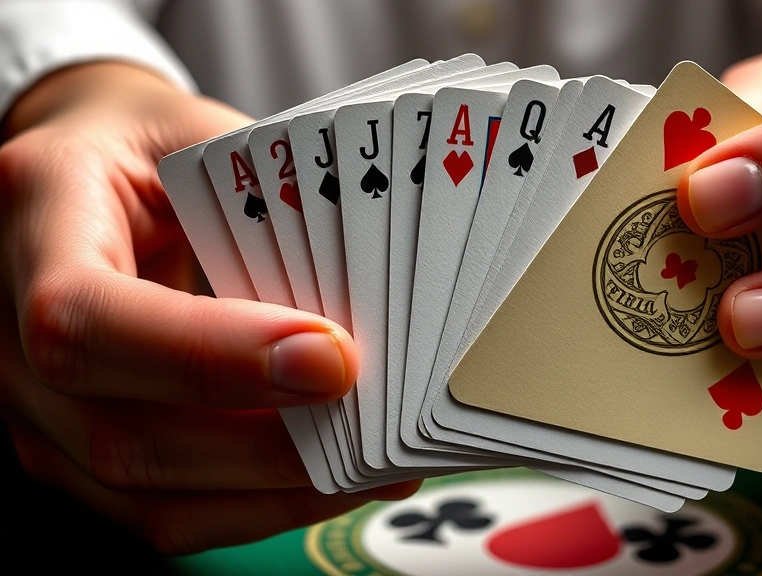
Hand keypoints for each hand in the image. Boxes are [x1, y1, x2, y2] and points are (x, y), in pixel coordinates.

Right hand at [0, 62, 417, 553]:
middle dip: (268, 445)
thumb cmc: (152, 147)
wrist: (90, 167)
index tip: (332, 360)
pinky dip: (254, 505)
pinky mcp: (68, 446)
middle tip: (376, 431)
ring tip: (372, 465)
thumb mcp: (204, 141)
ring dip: (274, 491)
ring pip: (144, 492)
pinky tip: (326, 478)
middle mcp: (2, 323)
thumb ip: (268, 214)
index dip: (211, 354)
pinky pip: (159, 509)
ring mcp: (29, 401)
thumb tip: (379, 311)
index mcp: (33, 210)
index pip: (86, 315)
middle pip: (119, 431)